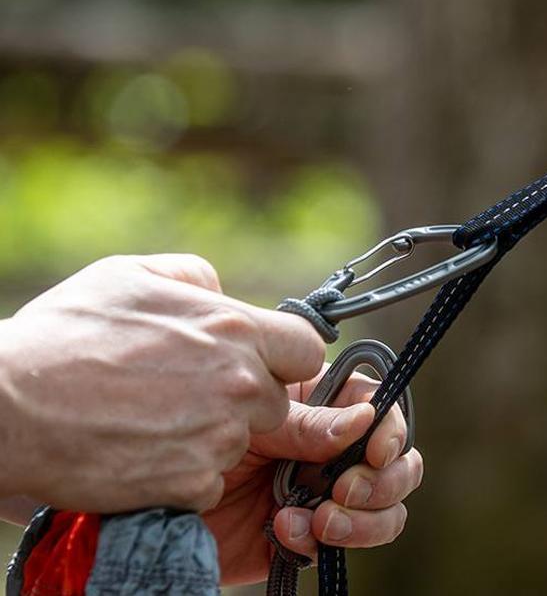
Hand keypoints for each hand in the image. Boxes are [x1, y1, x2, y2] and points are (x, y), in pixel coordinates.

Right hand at [0, 254, 323, 512]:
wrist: (9, 404)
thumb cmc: (68, 332)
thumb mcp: (133, 274)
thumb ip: (196, 276)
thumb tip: (224, 291)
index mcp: (233, 329)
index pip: (306, 348)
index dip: (286, 354)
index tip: (262, 359)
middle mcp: (238, 384)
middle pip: (276, 399)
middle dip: (245, 396)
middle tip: (190, 390)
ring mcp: (218, 438)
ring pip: (242, 440)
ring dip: (212, 432)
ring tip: (155, 416)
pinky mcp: (191, 483)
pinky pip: (209, 477)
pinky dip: (185, 468)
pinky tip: (143, 447)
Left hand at [204, 369, 423, 585]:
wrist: (160, 499)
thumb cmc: (200, 437)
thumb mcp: (255, 422)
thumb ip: (309, 423)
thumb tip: (365, 419)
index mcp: (319, 406)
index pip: (377, 407)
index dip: (389, 429)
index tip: (377, 452)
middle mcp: (329, 448)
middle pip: (396, 462)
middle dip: (383, 482)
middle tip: (346, 490)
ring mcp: (323, 491)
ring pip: (384, 508)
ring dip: (364, 520)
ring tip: (322, 519)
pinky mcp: (309, 533)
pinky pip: (343, 543)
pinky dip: (321, 541)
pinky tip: (283, 530)